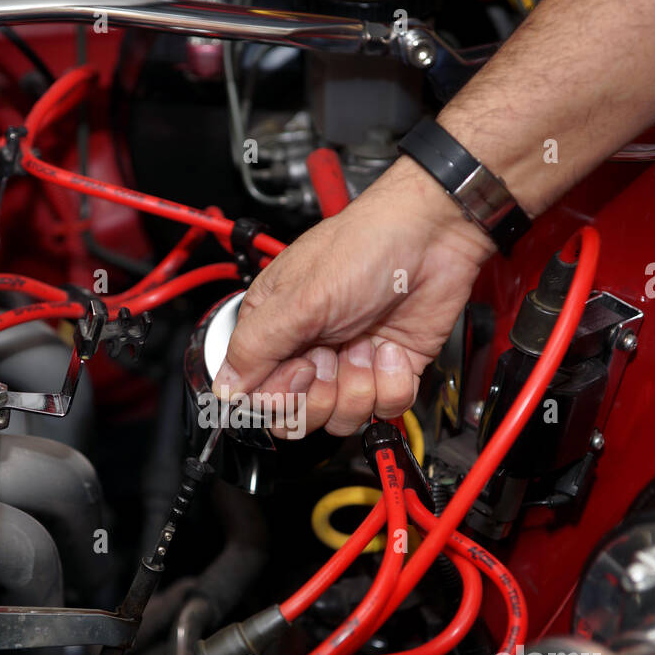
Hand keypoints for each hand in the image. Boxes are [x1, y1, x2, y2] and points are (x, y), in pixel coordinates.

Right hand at [213, 156, 495, 436]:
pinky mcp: (390, 371)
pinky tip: (392, 347)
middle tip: (331, 358)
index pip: (259, 396)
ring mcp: (351, 363)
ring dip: (359, 386)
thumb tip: (224, 388)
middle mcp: (309, 351)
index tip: (299, 369)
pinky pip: (385, 408)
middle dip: (320, 396)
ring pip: (343, 418)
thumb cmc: (361, 248)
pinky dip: (393, 382)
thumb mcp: (298, 299)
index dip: (280, 396)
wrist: (430, 236)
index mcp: (274, 330)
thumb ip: (255, 348)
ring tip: (366, 345)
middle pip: (299, 415)